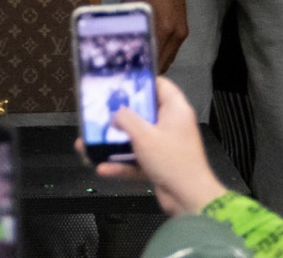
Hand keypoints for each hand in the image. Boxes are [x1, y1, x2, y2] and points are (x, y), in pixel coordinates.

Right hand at [93, 77, 226, 215]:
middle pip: (143, 112)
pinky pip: (137, 159)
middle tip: (100, 111)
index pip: (159, 85)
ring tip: (92, 142)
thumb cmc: (172, 161)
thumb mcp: (144, 135)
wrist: (190, 200)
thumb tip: (115, 115)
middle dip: (120, 115)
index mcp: (175, 110)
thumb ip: (125, 119)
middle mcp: (171, 125)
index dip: (140, 82)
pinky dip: (122, 163)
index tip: (119, 83)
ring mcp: (166, 146)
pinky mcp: (160, 164)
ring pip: (137, 138)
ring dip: (116, 142)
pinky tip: (103, 167)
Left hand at [124, 0, 188, 72]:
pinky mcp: (183, 28)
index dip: (143, 69)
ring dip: (156, 62)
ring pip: (169, 57)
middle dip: (149, 70)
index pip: (153, 59)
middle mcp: (175, 34)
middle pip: (163, 63)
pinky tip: (150, 51)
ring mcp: (181, 32)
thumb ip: (127, 22)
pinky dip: (162, 52)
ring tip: (140, 65)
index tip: (130, 75)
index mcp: (162, 28)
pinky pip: (172, 48)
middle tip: (132, 73)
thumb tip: (115, 38)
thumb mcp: (130, 0)